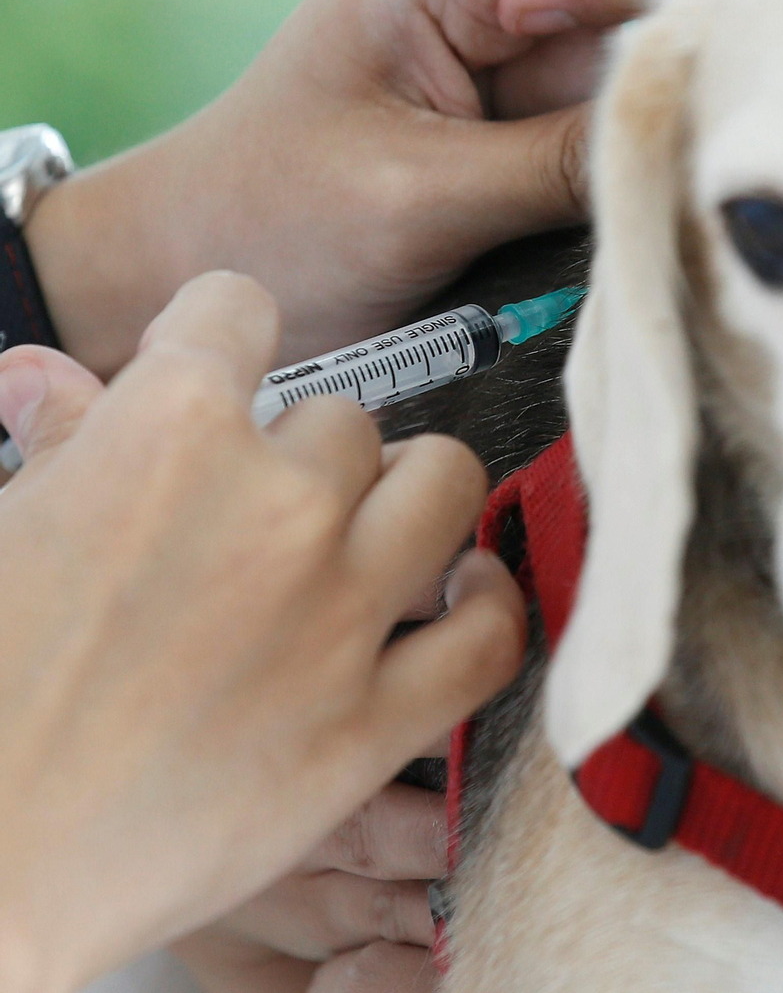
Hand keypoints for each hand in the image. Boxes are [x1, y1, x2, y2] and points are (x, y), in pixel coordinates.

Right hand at [0, 272, 523, 991]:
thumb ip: (52, 445)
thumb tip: (42, 376)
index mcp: (166, 434)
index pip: (237, 309)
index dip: (222, 335)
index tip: (220, 368)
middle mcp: (276, 503)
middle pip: (345, 419)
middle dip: (305, 453)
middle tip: (265, 510)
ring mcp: (338, 611)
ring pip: (442, 481)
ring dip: (413, 494)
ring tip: (381, 527)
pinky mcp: (373, 722)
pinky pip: (490, 634)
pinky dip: (489, 603)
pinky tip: (462, 592)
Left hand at [26, 0, 767, 375]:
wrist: (212, 262)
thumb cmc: (284, 219)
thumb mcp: (421, 197)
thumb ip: (562, 161)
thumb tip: (701, 138)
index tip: (557, 42)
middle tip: (618, 99)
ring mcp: (547, 30)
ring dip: (678, 66)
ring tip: (615, 145)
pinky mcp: (558, 93)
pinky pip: (653, 77)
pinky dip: (662, 119)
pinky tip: (617, 173)